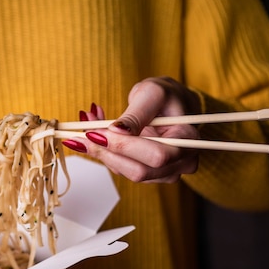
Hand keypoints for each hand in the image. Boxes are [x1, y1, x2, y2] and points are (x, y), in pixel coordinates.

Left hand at [64, 76, 200, 182]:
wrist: (168, 104)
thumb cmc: (165, 96)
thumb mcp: (151, 94)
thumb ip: (136, 114)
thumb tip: (116, 131)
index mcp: (188, 142)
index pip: (156, 156)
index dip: (124, 147)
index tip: (95, 133)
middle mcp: (180, 163)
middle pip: (138, 171)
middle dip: (106, 152)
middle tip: (80, 135)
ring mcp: (165, 173)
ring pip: (125, 171)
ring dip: (99, 150)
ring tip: (86, 124)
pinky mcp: (147, 174)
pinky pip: (120, 167)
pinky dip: (103, 151)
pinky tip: (94, 132)